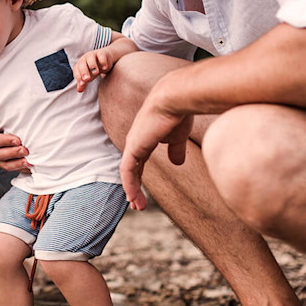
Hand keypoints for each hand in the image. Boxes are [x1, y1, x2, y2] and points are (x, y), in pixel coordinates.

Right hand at [0, 114, 30, 172]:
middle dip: (13, 153)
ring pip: (5, 165)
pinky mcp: (2, 165)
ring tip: (29, 162)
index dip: (5, 141)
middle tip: (25, 150)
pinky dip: (22, 169)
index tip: (18, 140)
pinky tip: (30, 168)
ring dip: (18, 164)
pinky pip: (12, 169)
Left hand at [73, 48, 114, 91]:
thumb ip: (83, 83)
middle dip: (84, 71)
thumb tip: (79, 90)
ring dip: (93, 66)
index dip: (78, 76)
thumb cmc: (94, 69)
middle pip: (82, 63)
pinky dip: (103, 61)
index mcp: (80, 64)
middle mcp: (85, 59)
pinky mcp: (102, 53)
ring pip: (90, 58)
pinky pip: (101, 55)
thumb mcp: (89, 76)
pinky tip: (104, 68)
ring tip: (96, 73)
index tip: (82, 84)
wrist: (105, 59)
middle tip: (87, 79)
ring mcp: (93, 55)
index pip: (76, 70)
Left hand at [119, 92, 192, 210]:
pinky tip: (132, 197)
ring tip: (137, 206)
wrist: (175, 99)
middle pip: (131, 169)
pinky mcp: (134, 146)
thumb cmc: (178, 113)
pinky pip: (127, 170)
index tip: (142, 193)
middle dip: (134, 187)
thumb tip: (177, 163)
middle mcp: (135, 141)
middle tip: (137, 205)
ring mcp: (133, 144)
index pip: (139, 162)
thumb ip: (176, 150)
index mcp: (145, 139)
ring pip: (128, 172)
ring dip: (132, 190)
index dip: (139, 178)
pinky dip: (129, 184)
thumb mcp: (178, 137)